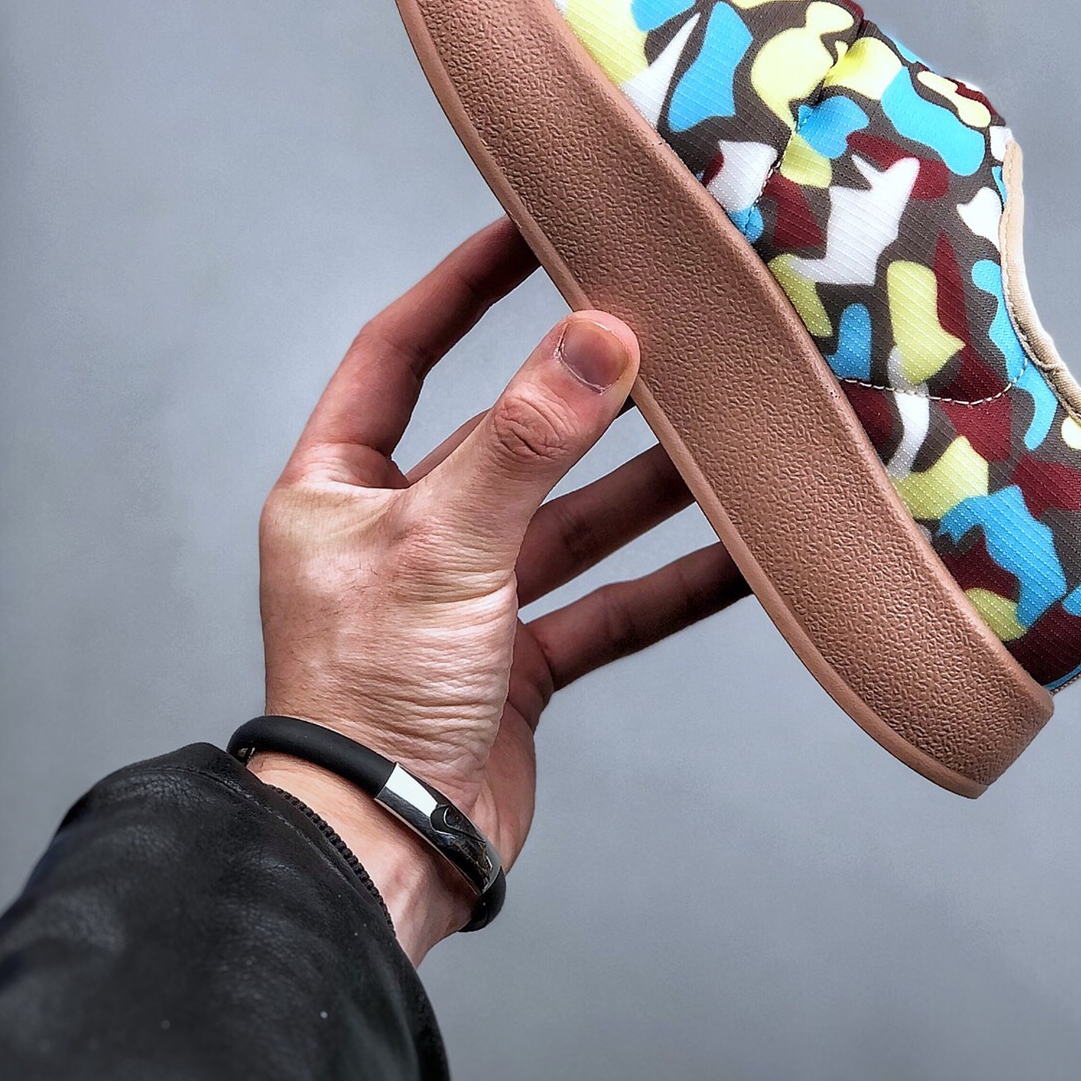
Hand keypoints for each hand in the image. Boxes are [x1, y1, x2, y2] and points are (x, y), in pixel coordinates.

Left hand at [249, 217, 745, 958]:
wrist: (386, 852)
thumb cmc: (365, 697)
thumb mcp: (443, 545)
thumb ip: (525, 441)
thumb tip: (597, 336)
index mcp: (340, 487)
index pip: (399, 352)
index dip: (461, 286)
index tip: (528, 228)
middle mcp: (402, 532)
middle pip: (509, 436)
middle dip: (587, 392)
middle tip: (663, 326)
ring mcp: (466, 599)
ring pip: (573, 518)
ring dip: (646, 483)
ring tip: (726, 430)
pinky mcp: (520, 661)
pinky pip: (609, 602)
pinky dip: (671, 580)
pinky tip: (740, 552)